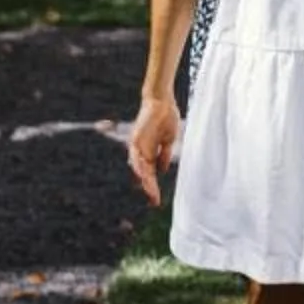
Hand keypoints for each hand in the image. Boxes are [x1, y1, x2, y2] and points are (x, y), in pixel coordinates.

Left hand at [128, 91, 181, 205]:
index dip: (153, 187)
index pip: (150, 174)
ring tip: (151, 193)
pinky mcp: (136, 138)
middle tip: (155, 202)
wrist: (162, 101)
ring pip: (139, 167)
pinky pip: (136, 154)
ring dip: (145, 180)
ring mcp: (138, 145)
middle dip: (150, 188)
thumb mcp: (168, 141)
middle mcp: (141, 151)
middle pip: (144, 174)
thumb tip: (162, 170)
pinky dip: (139, 165)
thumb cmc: (166, 118)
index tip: (157, 200)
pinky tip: (143, 175)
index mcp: (149, 153)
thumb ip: (163, 155)